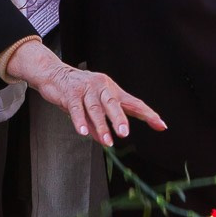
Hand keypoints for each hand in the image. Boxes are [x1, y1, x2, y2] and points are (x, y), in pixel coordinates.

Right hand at [6, 40, 166, 146]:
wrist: (54, 74)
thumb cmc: (78, 91)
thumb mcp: (93, 105)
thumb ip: (101, 123)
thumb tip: (104, 141)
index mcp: (112, 89)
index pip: (133, 102)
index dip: (148, 114)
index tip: (161, 125)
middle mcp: (101, 87)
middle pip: (113, 103)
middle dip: (120, 119)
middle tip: (125, 133)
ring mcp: (86, 89)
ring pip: (95, 108)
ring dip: (101, 126)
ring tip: (107, 141)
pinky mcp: (70, 93)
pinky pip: (76, 109)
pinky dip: (80, 121)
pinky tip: (84, 132)